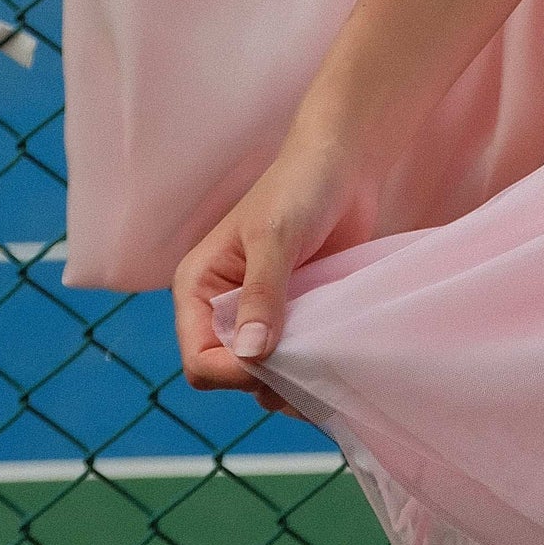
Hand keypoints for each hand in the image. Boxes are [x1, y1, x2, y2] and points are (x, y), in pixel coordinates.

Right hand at [172, 142, 378, 414]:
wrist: (344, 162)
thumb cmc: (300, 187)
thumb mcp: (275, 236)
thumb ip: (263, 293)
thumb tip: (253, 354)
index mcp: (199, 289)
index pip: (199, 360)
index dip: (233, 374)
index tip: (276, 363)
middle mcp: (222, 309)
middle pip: (231, 377)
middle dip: (267, 382)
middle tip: (310, 367)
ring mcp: (259, 316)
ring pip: (264, 377)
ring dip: (292, 381)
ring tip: (326, 366)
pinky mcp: (292, 317)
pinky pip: (293, 361)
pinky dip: (311, 368)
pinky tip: (335, 360)